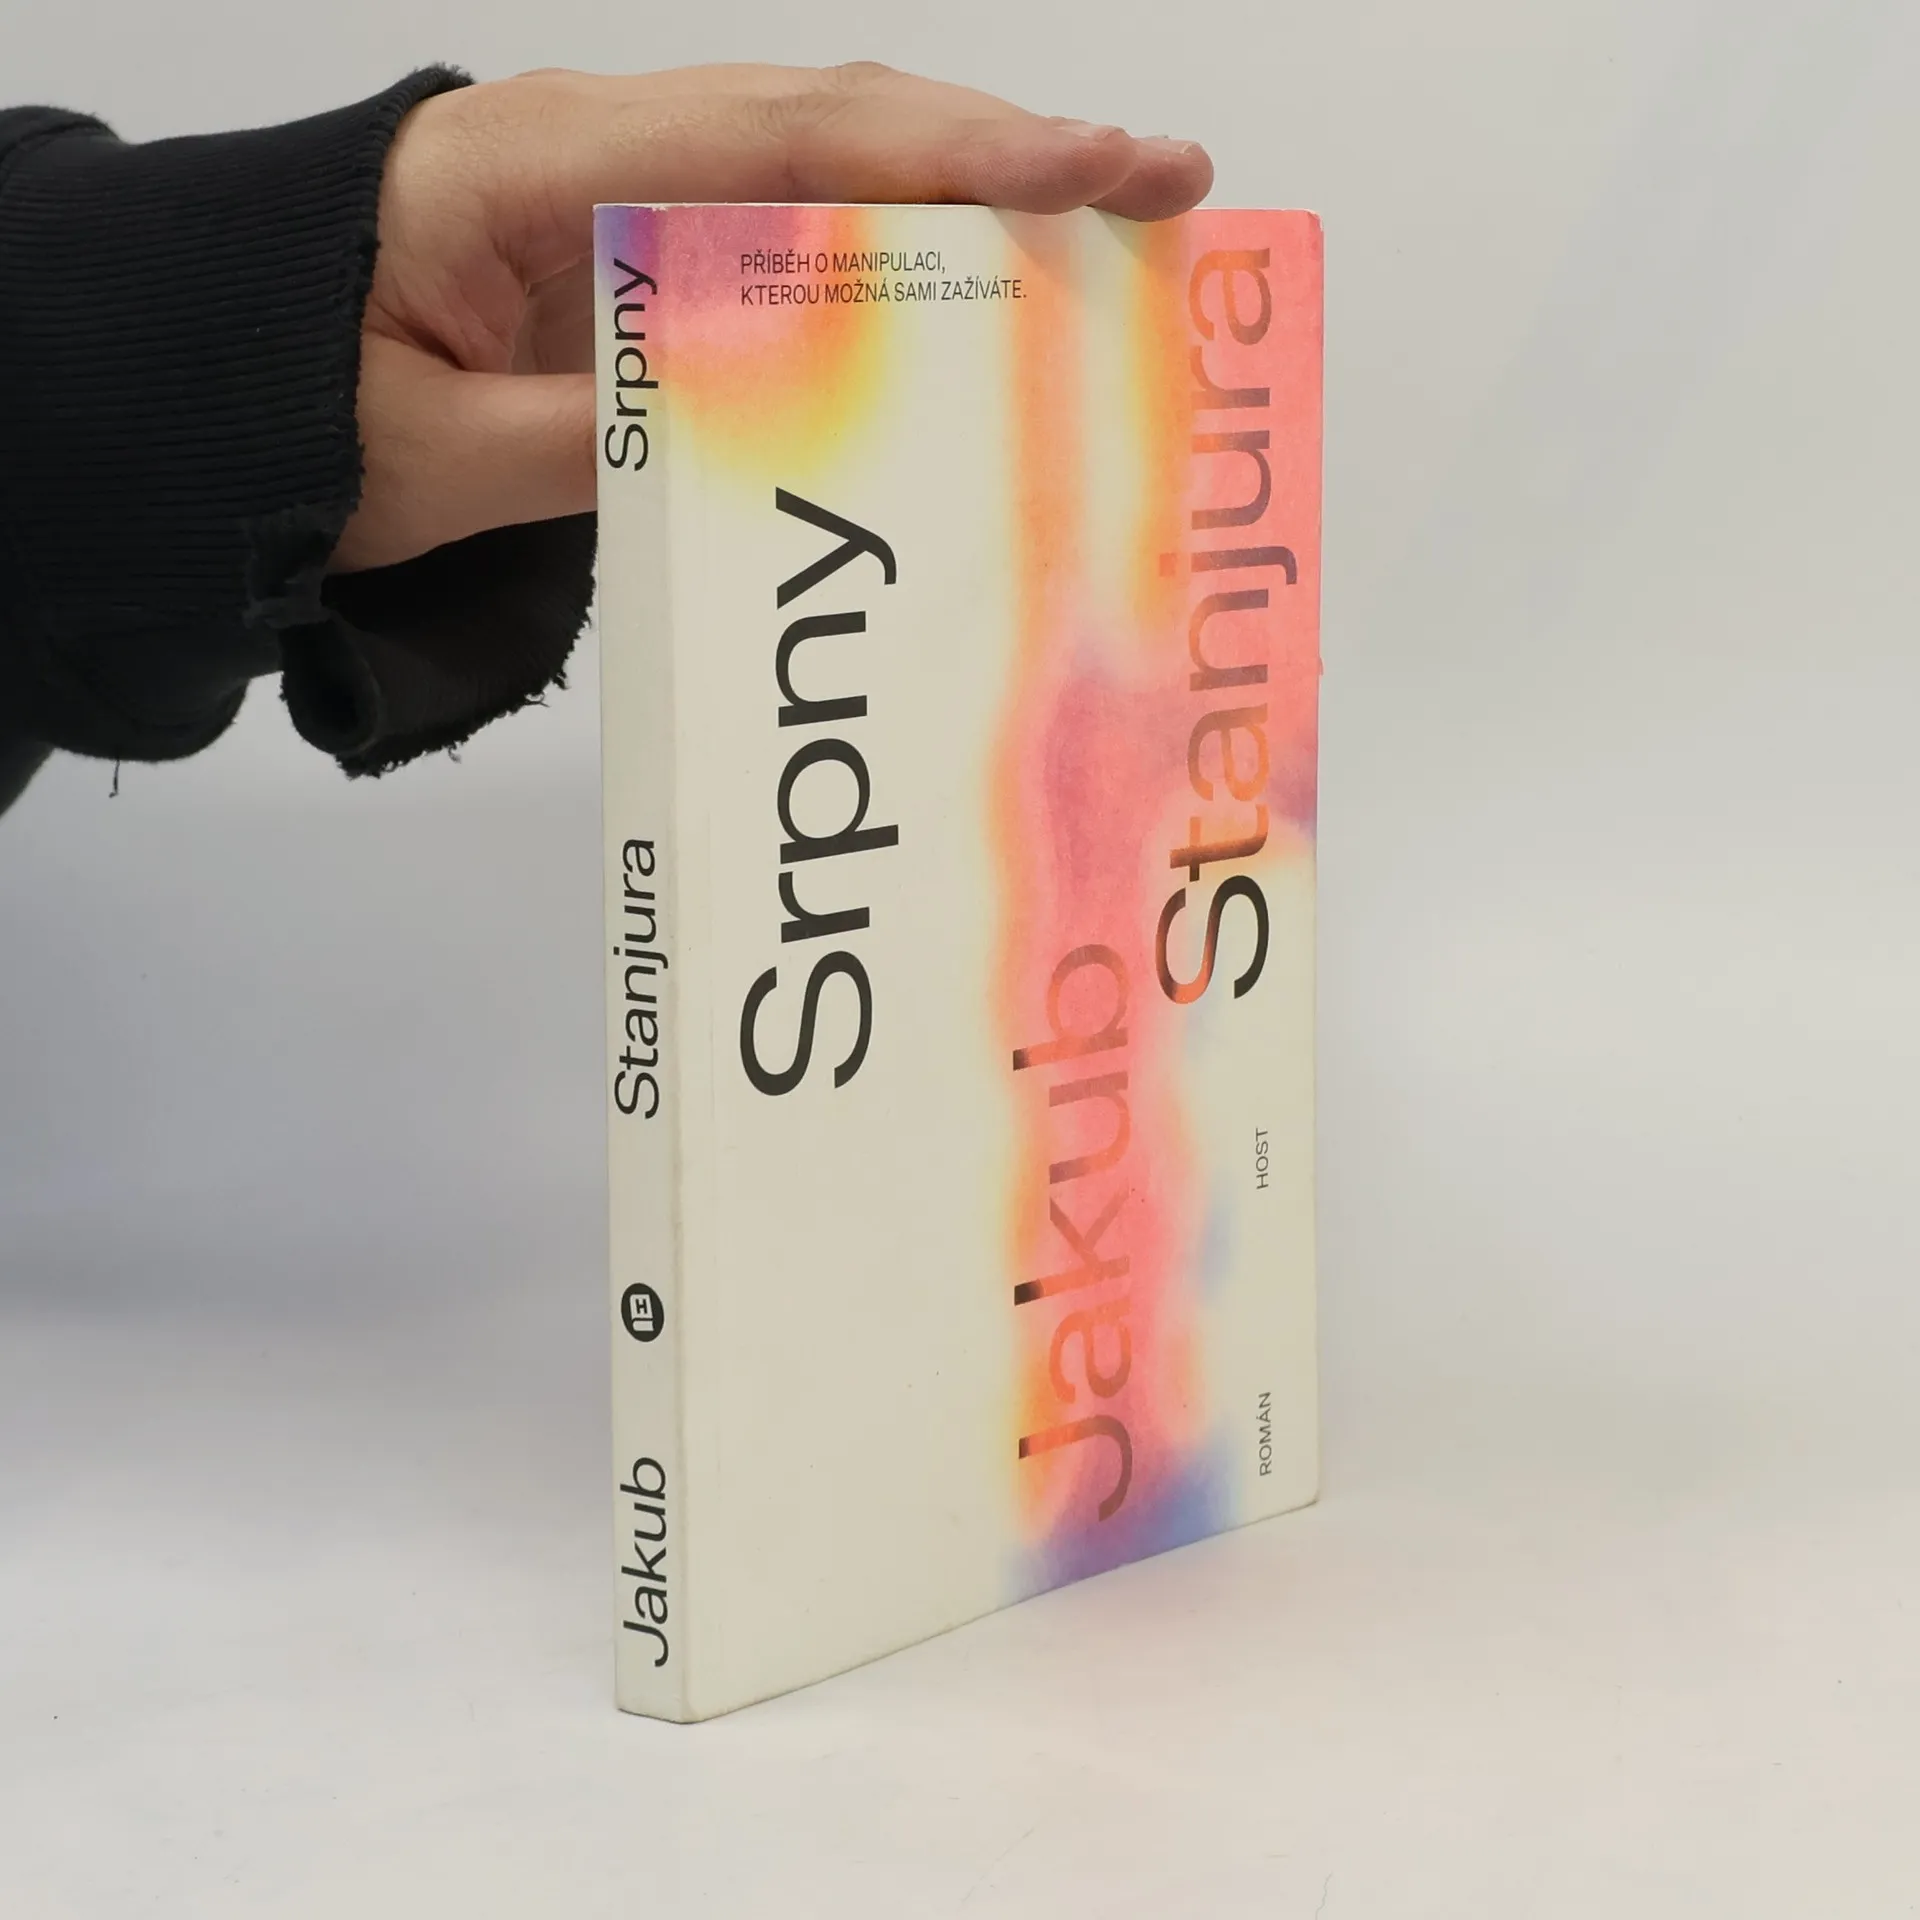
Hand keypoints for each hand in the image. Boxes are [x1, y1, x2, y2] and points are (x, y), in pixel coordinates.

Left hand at [335, 63, 1212, 571]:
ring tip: (1112, 238)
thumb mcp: (427, 453)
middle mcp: (604, 149)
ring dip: (970, 198)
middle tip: (1164, 184)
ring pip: (829, 168)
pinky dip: (894, 260)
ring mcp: (630, 193)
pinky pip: (788, 236)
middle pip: (837, 121)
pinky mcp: (643, 254)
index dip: (946, 150)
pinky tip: (975, 301)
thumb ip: (582, 444)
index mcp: (539, 163)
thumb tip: (751, 435)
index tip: (1088, 169)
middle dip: (1007, 149)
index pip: (777, 135)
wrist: (223, 375)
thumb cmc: (293, 403)